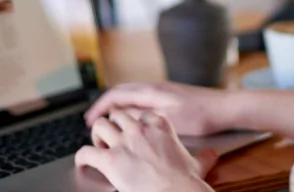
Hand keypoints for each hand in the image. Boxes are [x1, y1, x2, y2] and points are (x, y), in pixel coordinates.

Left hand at [76, 109, 217, 191]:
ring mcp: (123, 142)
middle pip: (117, 115)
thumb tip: (212, 155)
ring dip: (96, 136)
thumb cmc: (185, 180)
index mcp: (159, 125)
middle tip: (112, 138)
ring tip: (99, 147)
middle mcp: (139, 129)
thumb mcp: (197, 163)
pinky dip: (82, 157)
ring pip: (99, 126)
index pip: (140, 112)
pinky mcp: (110, 160)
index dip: (134, 122)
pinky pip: (86, 152)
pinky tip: (84, 163)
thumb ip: (203, 156)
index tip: (132, 129)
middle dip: (113, 126)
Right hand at [85, 82, 230, 135]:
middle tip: (92, 120)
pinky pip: (141, 98)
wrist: (224, 108)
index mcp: (152, 91)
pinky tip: (132, 119)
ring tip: (108, 121)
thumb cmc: (201, 115)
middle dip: (104, 105)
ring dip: (116, 106)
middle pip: (121, 92)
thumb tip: (120, 117)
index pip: (116, 94)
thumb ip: (143, 117)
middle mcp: (155, 87)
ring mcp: (162, 90)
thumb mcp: (168, 120)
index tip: (89, 119)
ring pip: (131, 95)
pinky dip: (129, 107)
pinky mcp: (169, 96)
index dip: (99, 106)